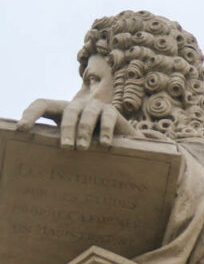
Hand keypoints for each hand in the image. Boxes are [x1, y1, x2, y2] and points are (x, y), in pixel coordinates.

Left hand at [17, 97, 137, 149]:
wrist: (121, 141)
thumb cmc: (90, 143)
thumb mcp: (73, 142)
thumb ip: (59, 142)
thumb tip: (40, 158)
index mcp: (62, 110)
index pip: (42, 105)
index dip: (31, 114)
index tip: (22, 129)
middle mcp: (78, 105)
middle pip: (68, 112)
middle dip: (66, 129)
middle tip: (66, 147)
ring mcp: (96, 106)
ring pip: (87, 115)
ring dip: (84, 131)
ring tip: (82, 148)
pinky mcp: (112, 111)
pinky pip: (107, 118)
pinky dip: (106, 131)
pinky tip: (104, 144)